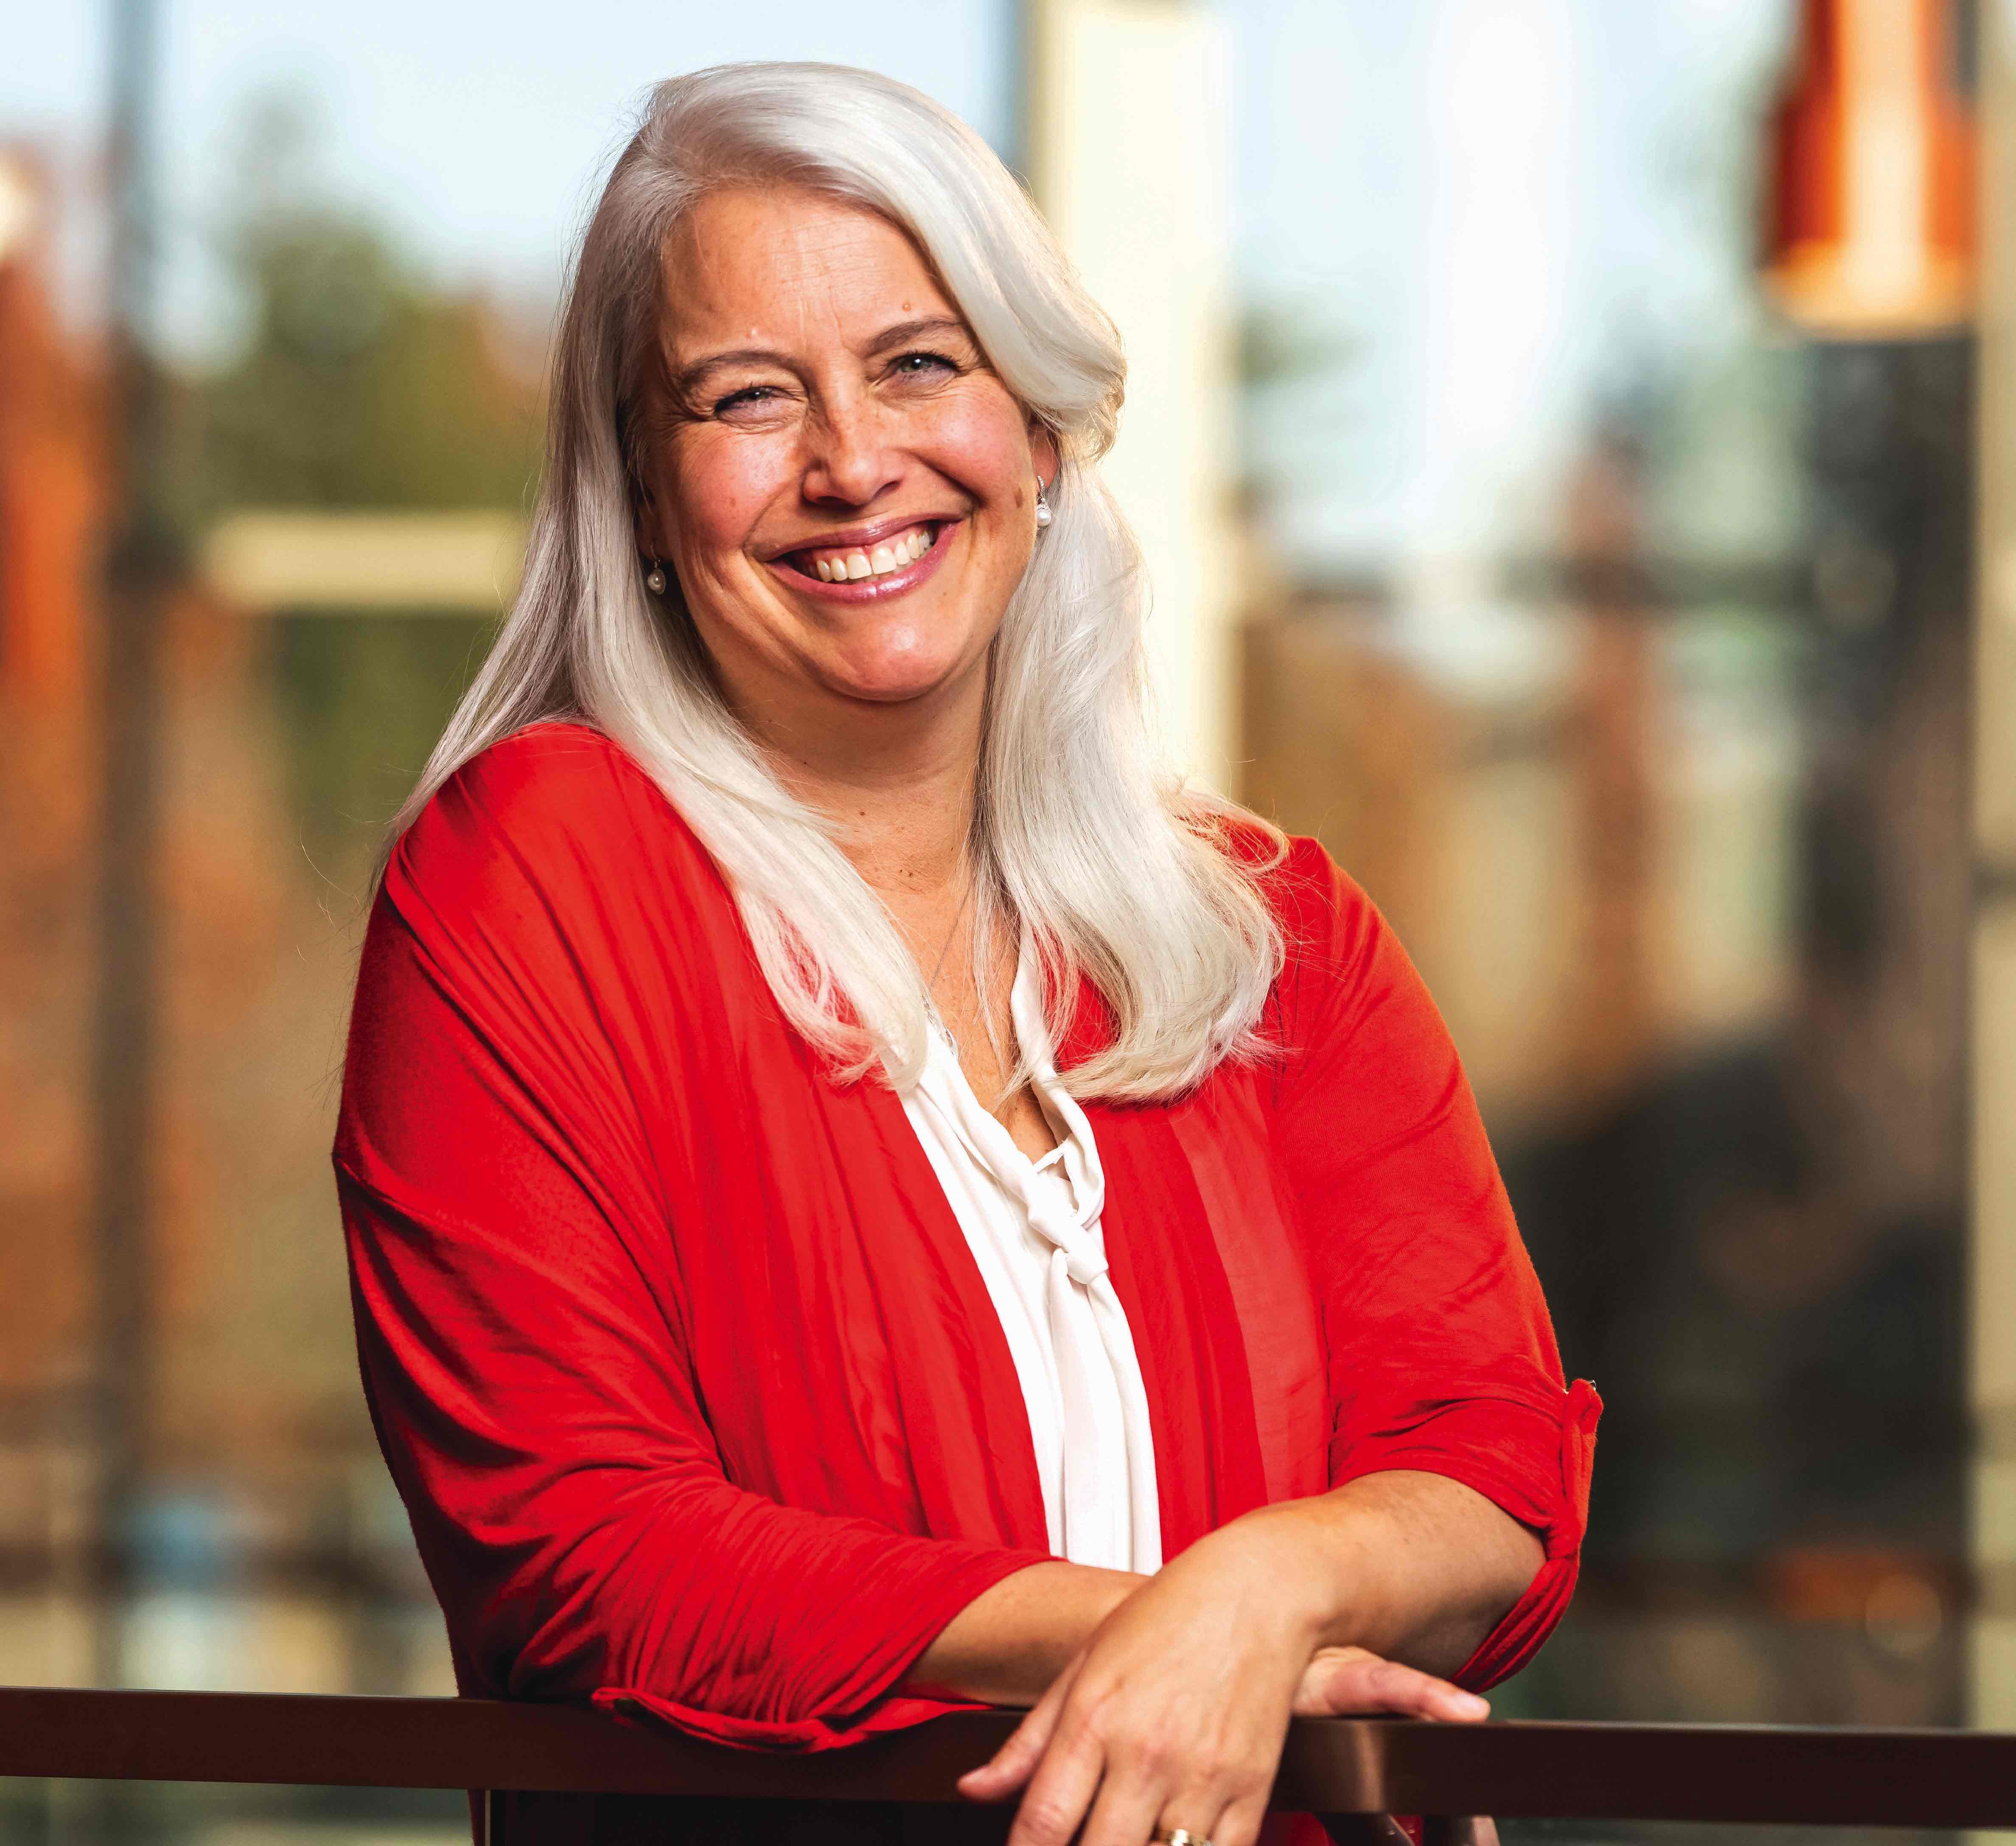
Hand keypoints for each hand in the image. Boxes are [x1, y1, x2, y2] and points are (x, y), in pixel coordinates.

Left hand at [957, 1519, 1488, 1845]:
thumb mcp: (1083, 1664)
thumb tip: (973, 1789)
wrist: (1257, 1590)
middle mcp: (1145, 1752)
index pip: (1043, 1822)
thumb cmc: (1165, 1617)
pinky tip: (1172, 1844)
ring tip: (1125, 1837)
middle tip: (1078, 1843)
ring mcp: (1201, 1775)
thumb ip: (1027, 1739)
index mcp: (1094, 1718)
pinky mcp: (1251, 1789)